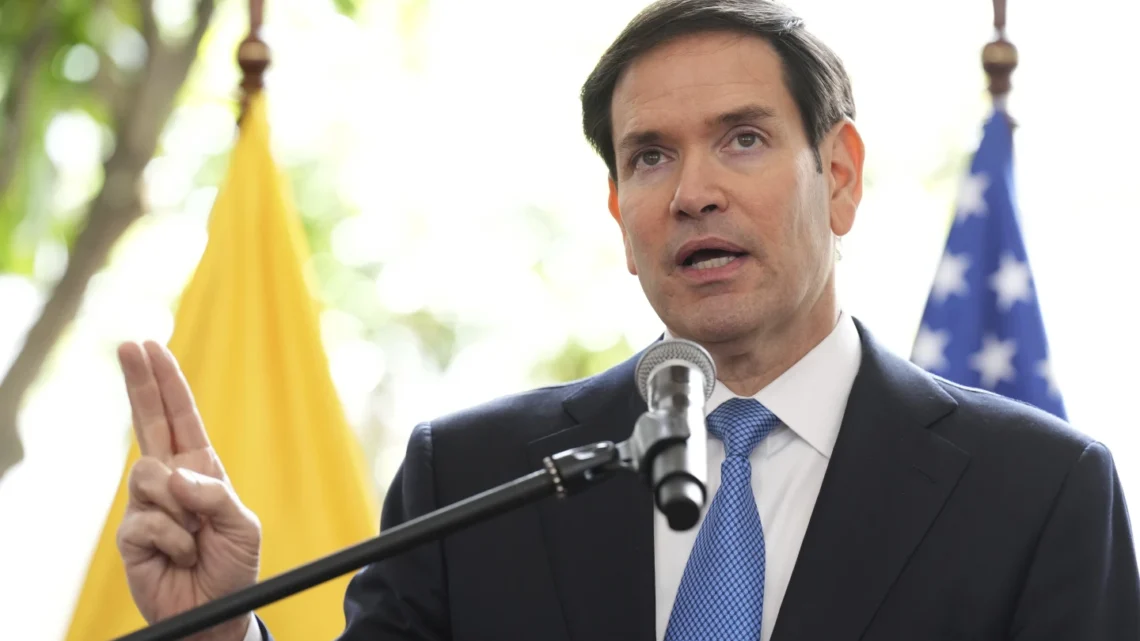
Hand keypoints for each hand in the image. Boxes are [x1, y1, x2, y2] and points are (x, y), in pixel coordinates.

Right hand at [114, 341, 260, 640]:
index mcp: (201, 469)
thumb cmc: (234, 565)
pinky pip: (146, 521)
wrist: (216, 612)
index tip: (151, 347)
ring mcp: (147, 505)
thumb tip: (173, 476)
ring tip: (194, 536)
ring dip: (179, 507)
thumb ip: (214, 495)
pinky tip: (180, 555)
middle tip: (128, 345)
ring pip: (148, 476)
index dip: (166, 383)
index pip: (180, 418)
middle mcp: (171, 480)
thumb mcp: (242, 525)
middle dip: (139, 382)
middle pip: (148, 422)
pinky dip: (172, 539)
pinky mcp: (131, 535)